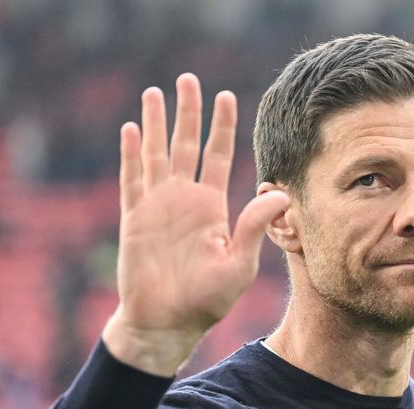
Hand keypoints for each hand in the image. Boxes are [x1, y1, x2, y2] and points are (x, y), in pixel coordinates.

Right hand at [102, 73, 288, 375]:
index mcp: (211, 205)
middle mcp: (184, 199)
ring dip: (154, 123)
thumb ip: (255, 226)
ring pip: (155, 154)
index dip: (222, 126)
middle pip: (186, 144)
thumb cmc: (206, 299)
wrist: (167, 323)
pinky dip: (131, 155)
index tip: (227, 96)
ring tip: (154, 93)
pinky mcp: (134, 218)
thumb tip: (283, 193)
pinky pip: (131, 180)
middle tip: (188, 79)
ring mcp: (157, 206)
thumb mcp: (239, 263)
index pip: (218, 155)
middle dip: (188, 112)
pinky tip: (131, 129)